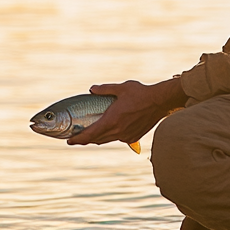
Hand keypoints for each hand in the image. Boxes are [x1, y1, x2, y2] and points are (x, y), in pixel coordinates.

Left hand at [67, 77, 186, 147]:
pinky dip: (110, 136)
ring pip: (106, 140)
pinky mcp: (133, 137)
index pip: (90, 134)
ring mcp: (126, 136)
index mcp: (112, 120)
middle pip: (96, 140)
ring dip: (97, 138)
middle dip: (84, 140)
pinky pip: (117, 138)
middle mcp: (118, 131)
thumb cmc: (140, 94)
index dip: (78, 139)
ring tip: (89, 134)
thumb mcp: (121, 88)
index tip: (69, 141)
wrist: (160, 102)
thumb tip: (92, 89)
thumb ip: (105, 89)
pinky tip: (109, 129)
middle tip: (74, 138)